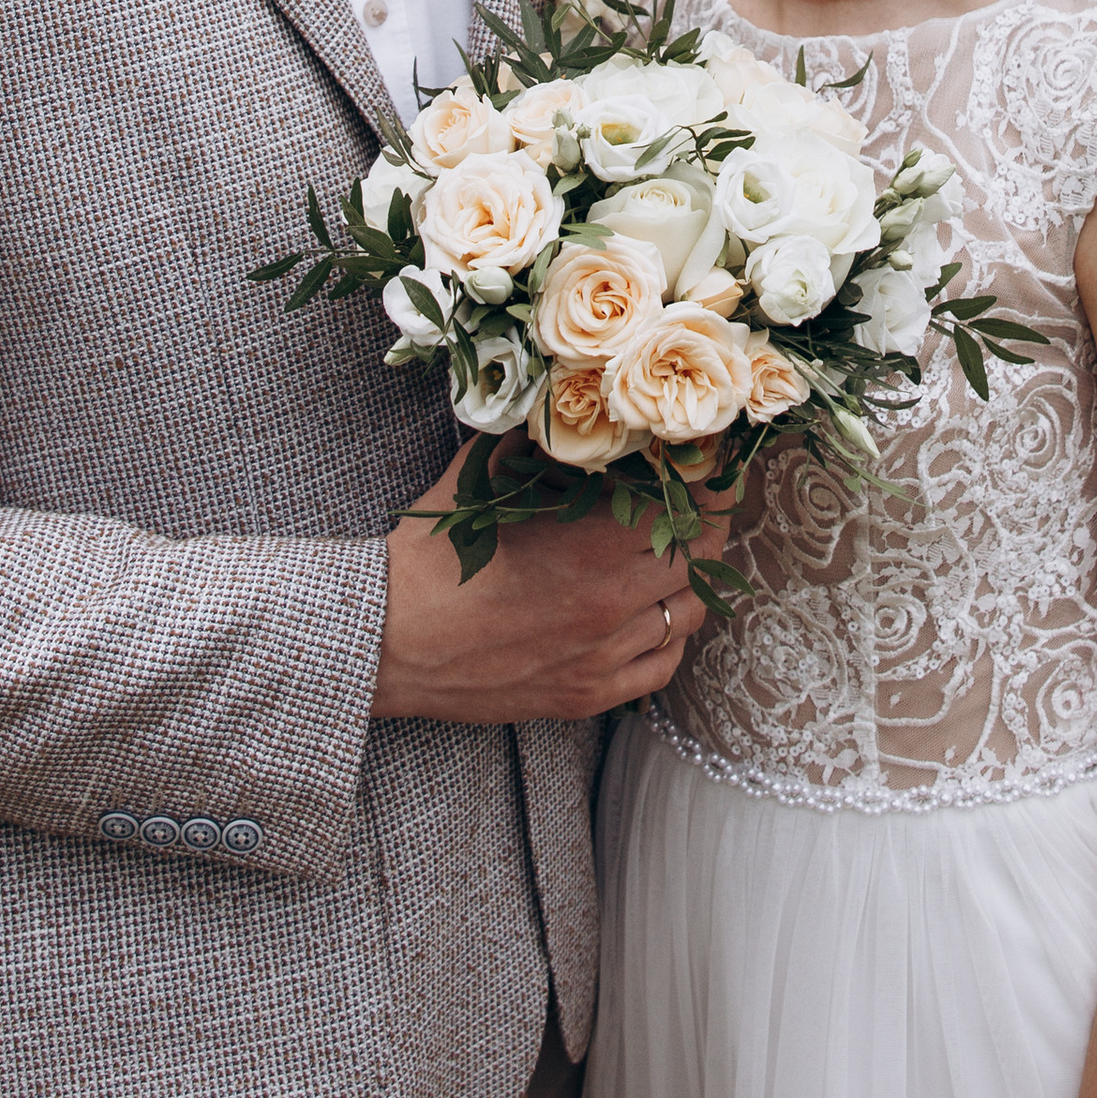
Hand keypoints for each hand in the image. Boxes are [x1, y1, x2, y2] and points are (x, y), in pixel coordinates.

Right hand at [372, 450, 728, 721]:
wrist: (387, 641)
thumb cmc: (430, 559)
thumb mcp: (480, 478)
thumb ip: (531, 439)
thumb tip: (561, 401)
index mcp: (594, 545)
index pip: (691, 507)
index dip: (708, 481)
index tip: (709, 462)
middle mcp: (612, 606)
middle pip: (702, 557)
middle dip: (706, 522)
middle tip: (698, 500)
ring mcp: (605, 659)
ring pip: (689, 613)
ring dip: (689, 578)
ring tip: (673, 553)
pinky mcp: (589, 696)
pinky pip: (662, 666)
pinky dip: (668, 635)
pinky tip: (651, 613)